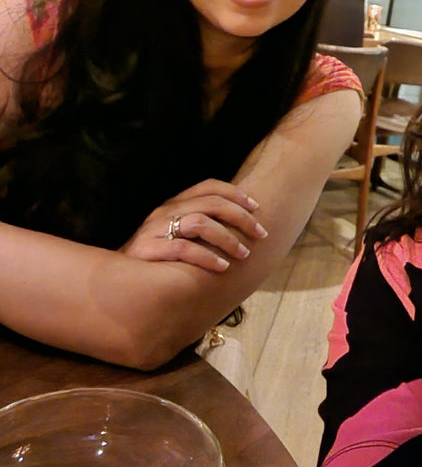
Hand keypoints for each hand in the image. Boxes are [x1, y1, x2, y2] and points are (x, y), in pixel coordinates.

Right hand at [119, 179, 267, 272]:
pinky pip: (183, 249)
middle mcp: (165, 211)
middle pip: (210, 203)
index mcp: (174, 203)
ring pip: (199, 223)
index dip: (235, 193)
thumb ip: (201, 226)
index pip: (209, 186)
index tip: (257, 207)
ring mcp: (154, 229)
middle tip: (260, 233)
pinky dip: (207, 257)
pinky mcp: (146, 250)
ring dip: (227, 238)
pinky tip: (222, 267)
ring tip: (244, 253)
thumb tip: (241, 224)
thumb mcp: (177, 234)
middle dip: (240, 217)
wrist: (116, 281)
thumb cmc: (155, 259)